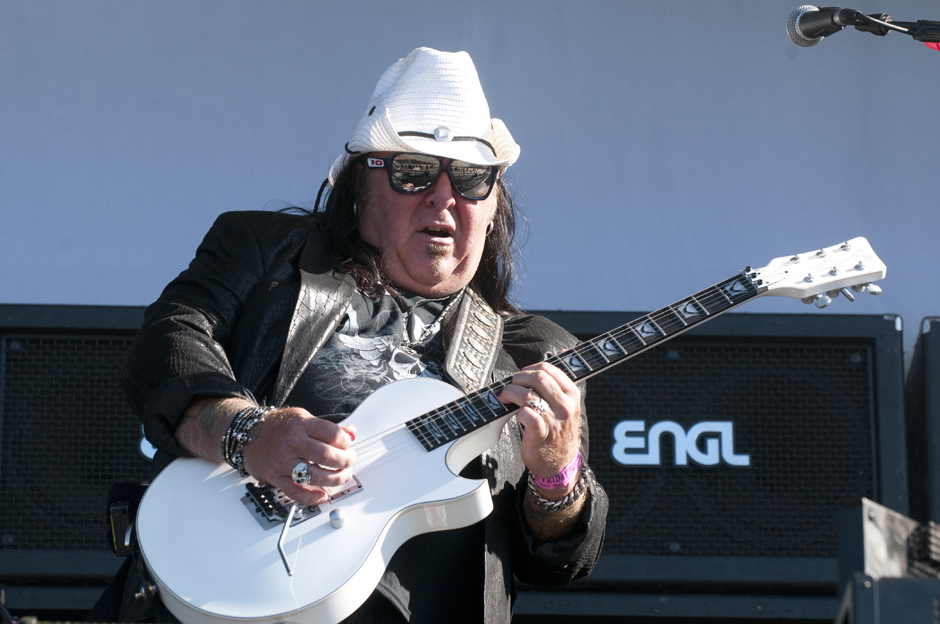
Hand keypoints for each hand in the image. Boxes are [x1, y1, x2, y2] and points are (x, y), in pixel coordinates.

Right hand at [242, 407, 356, 506]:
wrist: (247, 433)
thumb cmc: (277, 426)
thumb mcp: (303, 418)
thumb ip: (327, 427)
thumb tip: (350, 433)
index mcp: (302, 425)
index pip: (332, 434)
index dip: (345, 442)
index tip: (348, 446)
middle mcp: (293, 442)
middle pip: (326, 456)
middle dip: (344, 461)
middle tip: (349, 462)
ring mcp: (283, 461)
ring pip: (314, 475)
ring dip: (335, 479)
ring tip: (342, 476)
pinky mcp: (276, 476)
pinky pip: (295, 491)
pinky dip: (311, 497)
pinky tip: (322, 495)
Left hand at [497, 362, 580, 497]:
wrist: (560, 462)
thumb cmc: (559, 431)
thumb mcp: (567, 404)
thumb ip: (561, 381)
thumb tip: (563, 352)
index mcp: (572, 394)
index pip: (549, 368)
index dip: (529, 369)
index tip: (521, 377)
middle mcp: (565, 405)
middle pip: (537, 377)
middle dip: (518, 378)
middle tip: (511, 386)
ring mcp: (554, 420)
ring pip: (528, 394)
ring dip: (511, 392)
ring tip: (505, 398)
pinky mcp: (542, 433)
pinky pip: (526, 414)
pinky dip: (516, 411)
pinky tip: (514, 414)